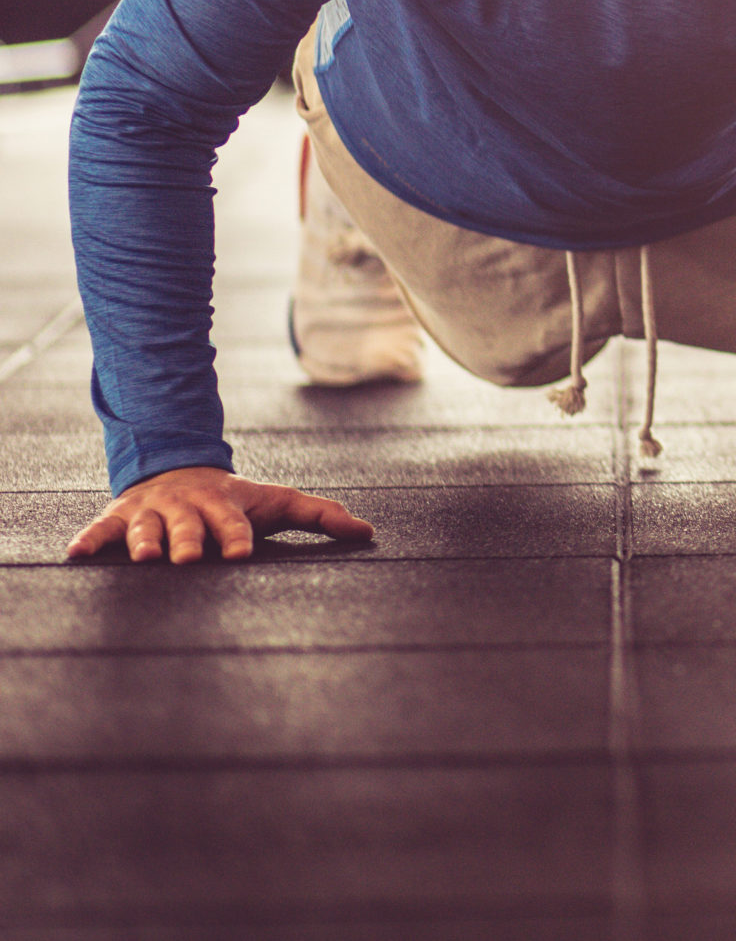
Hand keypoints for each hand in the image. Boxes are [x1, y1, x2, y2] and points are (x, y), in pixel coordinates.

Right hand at [66, 466, 374, 562]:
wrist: (180, 470)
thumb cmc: (235, 499)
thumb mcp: (277, 502)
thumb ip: (320, 516)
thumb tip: (368, 531)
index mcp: (224, 506)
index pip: (233, 523)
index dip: (236, 536)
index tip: (240, 553)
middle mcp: (187, 508)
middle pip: (187, 527)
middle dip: (188, 540)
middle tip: (187, 558)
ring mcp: (152, 512)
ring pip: (145, 529)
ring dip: (143, 542)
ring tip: (143, 557)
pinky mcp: (120, 517)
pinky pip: (102, 529)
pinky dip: (89, 540)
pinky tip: (76, 555)